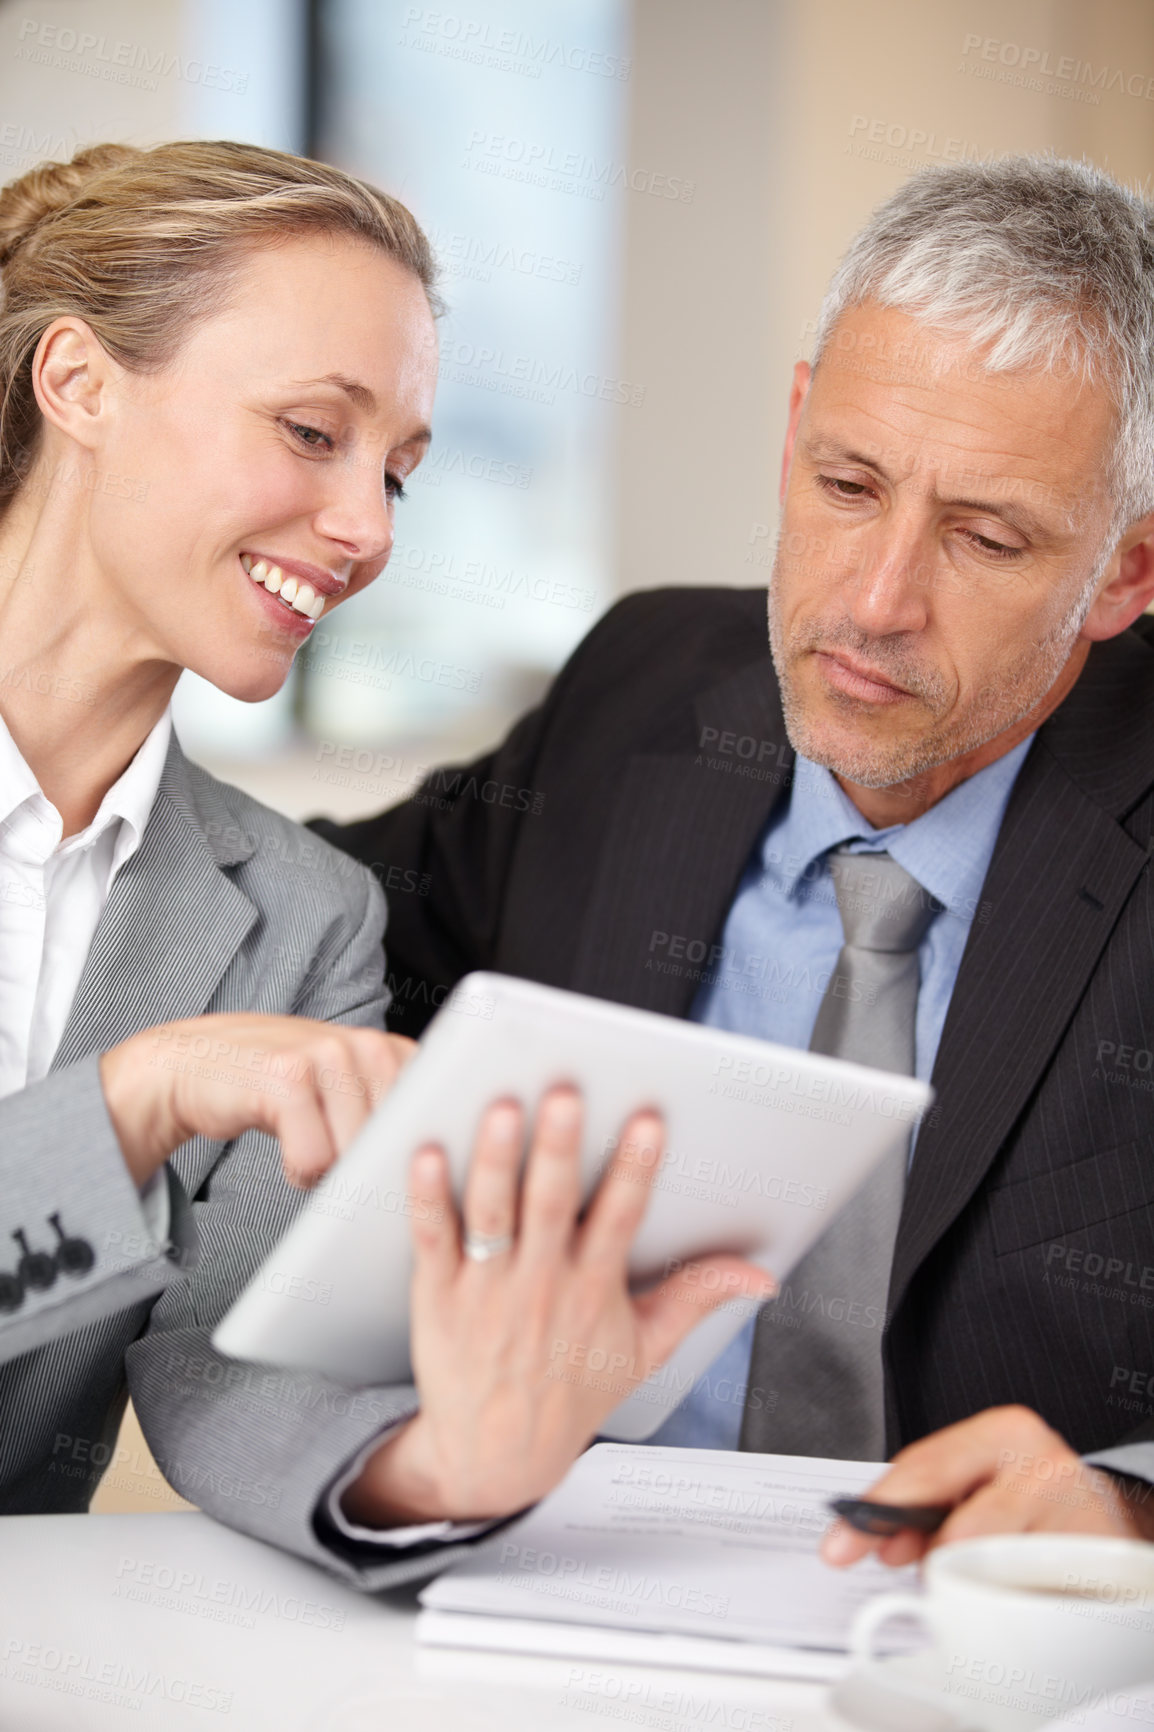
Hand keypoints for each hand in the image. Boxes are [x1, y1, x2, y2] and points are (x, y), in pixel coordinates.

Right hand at [100, 1014, 414, 1189]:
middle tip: (335, 1156)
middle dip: (368, 1169)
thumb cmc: (279, 1087)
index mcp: (390, 1050)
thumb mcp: (344, 1088)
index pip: (433, 1118)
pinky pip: (312, 1160)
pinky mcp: (288, 1077)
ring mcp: (327, 1057)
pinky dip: (297, 1171)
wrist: (196, 1064)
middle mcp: (366, 1044)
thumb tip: (434, 1169)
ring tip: (307, 1144)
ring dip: (329, 1172)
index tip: (401, 1170)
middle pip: (395, 1145)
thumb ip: (388, 1109)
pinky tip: (284, 1146)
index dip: (415, 1155)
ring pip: (355, 1156)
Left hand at [342, 1087, 776, 1525]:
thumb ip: (698, 1298)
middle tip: (565, 1095)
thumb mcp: (645, 1349)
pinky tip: (425, 1155)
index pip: (620, 1218)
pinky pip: (433, 1238)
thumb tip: (759, 1275)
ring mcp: (487, 1288)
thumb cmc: (570, 1392)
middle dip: (559, 1148)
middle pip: (551, 1204)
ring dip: (496, 1161)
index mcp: (593, 1288)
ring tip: (502, 1111)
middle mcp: (541, 1283)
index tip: (647, 1122)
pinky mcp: (438, 1293)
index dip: (636, 1170)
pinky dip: (428, 1197)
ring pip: (492, 1212)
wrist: (496, 1457)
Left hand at [821, 1405, 1153, 1568]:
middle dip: (921, 1555)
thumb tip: (881, 1542)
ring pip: (994, 1564)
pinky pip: (1030, 1591)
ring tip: (967, 1576)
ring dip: (968, 1580)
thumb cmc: (1026, 1493)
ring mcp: (1071, 1510)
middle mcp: (1040, 1462)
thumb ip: (927, 1504)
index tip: (839, 1545)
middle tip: (899, 1570)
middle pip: (960, 1522)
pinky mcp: (1093, 1557)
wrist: (1104, 1512)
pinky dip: (1008, 1596)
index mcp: (1002, 1430)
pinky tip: (1005, 1588)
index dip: (877, 1511)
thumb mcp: (975, 1481)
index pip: (924, 1469)